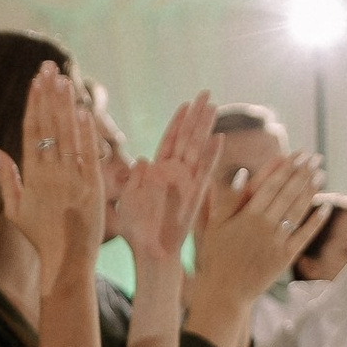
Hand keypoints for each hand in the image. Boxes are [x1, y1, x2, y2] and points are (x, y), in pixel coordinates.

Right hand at [0, 61, 105, 290]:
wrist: (66, 261)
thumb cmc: (39, 237)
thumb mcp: (14, 210)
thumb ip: (6, 178)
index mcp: (31, 177)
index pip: (32, 132)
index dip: (33, 104)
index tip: (34, 81)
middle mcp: (51, 173)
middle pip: (48, 125)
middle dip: (48, 94)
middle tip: (48, 66)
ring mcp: (72, 179)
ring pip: (68, 135)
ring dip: (65, 104)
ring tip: (63, 78)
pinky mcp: (93, 187)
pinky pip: (88, 154)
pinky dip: (86, 132)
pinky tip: (84, 110)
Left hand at [111, 92, 218, 271]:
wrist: (149, 252)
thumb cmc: (137, 229)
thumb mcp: (128, 199)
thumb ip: (134, 178)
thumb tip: (142, 159)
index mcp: (158, 172)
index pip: (170, 140)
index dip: (178, 121)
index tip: (187, 103)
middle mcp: (175, 173)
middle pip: (187, 138)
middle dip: (196, 116)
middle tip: (207, 93)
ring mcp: (186, 183)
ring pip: (197, 150)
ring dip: (204, 128)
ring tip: (214, 108)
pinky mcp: (194, 195)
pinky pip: (204, 173)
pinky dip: (211, 157)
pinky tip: (218, 139)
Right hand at [195, 141, 324, 288]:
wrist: (224, 292)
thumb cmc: (215, 256)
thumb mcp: (214, 224)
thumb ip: (229, 199)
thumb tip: (241, 172)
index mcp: (247, 215)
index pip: (272, 184)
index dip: (287, 166)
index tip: (298, 153)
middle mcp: (265, 225)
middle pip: (288, 193)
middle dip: (303, 172)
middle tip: (315, 157)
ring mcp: (277, 241)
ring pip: (298, 210)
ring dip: (311, 190)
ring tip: (321, 173)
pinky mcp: (285, 257)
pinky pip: (304, 235)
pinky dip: (315, 221)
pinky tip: (324, 207)